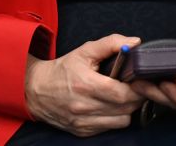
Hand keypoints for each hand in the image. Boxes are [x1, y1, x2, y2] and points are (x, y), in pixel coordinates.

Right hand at [24, 34, 142, 136]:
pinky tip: (110, 106)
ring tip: (122, 96)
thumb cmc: (63, 69)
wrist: (36, 90)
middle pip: (125, 108)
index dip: (137, 88)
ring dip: (127, 109)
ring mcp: (83, 122)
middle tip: (135, 86)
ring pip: (121, 121)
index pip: (122, 93)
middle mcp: (84, 107)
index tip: (140, 80)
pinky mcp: (82, 131)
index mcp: (86, 84)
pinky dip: (115, 118)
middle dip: (136, 97)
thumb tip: (135, 43)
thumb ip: (112, 43)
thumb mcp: (85, 51)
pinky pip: (110, 128)